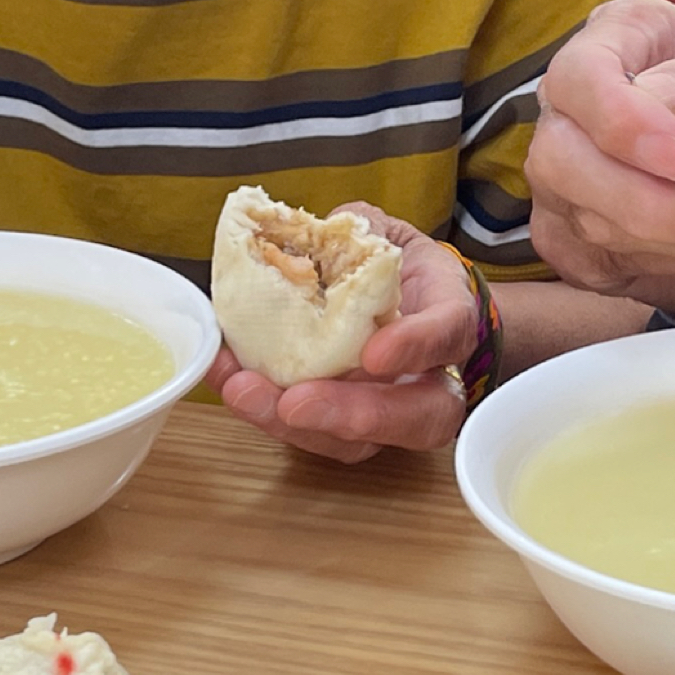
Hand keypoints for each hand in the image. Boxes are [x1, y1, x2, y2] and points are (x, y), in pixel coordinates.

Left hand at [210, 206, 481, 462]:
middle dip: (352, 416)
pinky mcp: (340, 424)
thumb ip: (361, 231)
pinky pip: (308, 430)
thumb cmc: (395, 266)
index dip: (416, 347)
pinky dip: (261, 408)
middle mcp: (430, 379)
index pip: (448, 335)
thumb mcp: (386, 233)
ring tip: (243, 391)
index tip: (375, 353)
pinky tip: (225, 377)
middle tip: (295, 403)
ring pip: (357, 443)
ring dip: (292, 425)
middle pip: (415, 419)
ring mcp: (388, 411)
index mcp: (449, 319)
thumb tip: (318, 231)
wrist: (395, 297)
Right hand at [530, 0, 674, 314]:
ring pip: (585, 221)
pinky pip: (598, 267)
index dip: (619, 119)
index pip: (580, 73)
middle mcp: (573, 106)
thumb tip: (659, 100)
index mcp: (620, 40)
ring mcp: (562, 177)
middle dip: (646, 203)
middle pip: (560, 157)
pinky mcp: (570, 240)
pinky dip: (673, 271)